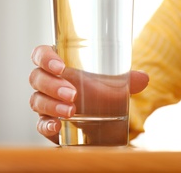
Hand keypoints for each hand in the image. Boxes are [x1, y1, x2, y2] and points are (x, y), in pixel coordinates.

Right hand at [29, 45, 148, 143]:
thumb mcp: (111, 82)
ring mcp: (44, 102)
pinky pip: (39, 123)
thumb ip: (126, 79)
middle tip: (73, 93)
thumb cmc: (98, 89)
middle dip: (52, 85)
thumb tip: (143, 79)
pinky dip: (46, 125)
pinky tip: (56, 126)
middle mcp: (47, 81)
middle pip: (37, 78)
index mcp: (57, 64)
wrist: (96, 116)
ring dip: (52, 105)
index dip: (45, 58)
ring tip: (71, 111)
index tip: (60, 66)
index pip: (41, 54)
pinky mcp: (47, 122)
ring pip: (36, 100)